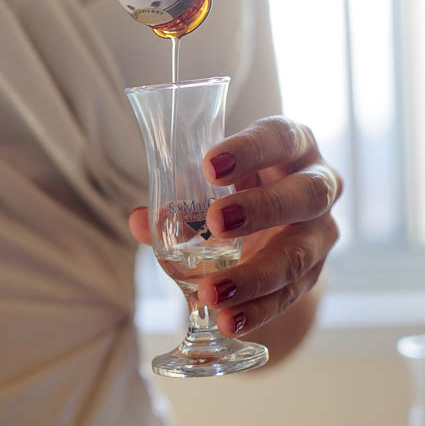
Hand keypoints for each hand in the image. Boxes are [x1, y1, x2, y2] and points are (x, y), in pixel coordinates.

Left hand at [129, 116, 341, 336]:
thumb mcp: (212, 181)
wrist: (270, 219)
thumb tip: (139, 220)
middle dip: (261, 209)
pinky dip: (258, 310)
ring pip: (300, 255)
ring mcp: (321, 231)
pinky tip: (229, 320)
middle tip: (215, 221)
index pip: (281, 137)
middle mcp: (319, 184)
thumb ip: (178, 198)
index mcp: (293, 146)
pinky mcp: (314, 271)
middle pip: (306, 194)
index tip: (209, 165)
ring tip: (212, 292)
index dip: (250, 150)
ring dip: (255, 276)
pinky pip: (290, 295)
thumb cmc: (236, 183)